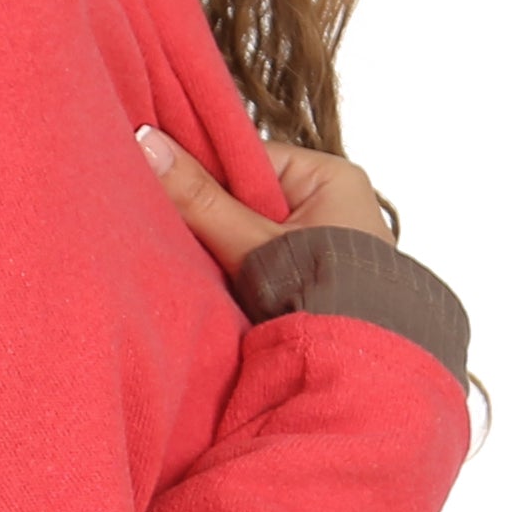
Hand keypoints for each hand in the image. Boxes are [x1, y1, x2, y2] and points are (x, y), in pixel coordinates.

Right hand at [136, 125, 397, 273]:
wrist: (365, 369)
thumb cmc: (325, 297)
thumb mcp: (253, 243)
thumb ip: (200, 199)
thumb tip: (147, 143)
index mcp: (331, 178)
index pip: (249, 159)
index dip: (206, 174)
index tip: (167, 184)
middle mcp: (334, 204)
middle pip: (249, 197)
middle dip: (216, 217)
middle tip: (175, 228)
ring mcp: (327, 244)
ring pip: (254, 233)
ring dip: (227, 250)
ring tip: (200, 262)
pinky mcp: (317, 279)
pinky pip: (266, 262)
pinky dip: (244, 273)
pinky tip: (224, 286)